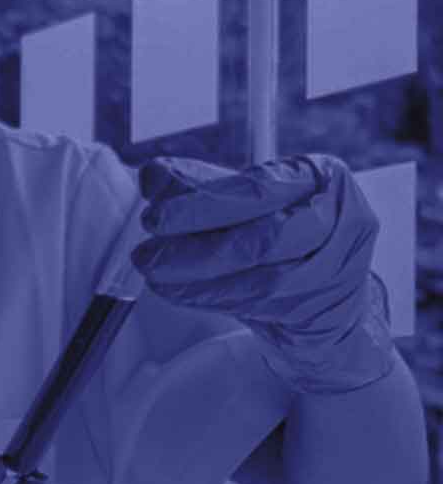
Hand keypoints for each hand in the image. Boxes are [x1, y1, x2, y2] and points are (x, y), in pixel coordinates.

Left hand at [131, 154, 395, 393]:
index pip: (257, 190)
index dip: (201, 206)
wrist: (328, 285)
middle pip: (263, 239)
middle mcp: (341, 219)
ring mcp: (339, 268)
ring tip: (155, 276)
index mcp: (322, 176)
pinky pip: (262, 308)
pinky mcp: (326, 308)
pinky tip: (179, 293)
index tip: (153, 218)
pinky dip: (213, 299)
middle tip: (144, 257)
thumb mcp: (244, 199)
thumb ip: (199, 185)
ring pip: (262, 280)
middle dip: (195, 250)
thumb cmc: (282, 229)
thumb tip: (152, 175)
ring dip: (198, 281)